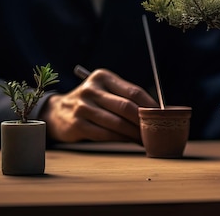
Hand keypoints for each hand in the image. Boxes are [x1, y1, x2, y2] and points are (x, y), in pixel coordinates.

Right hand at [39, 68, 158, 142]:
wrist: (57, 111)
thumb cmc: (91, 101)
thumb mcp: (104, 90)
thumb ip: (125, 96)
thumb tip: (155, 110)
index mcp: (103, 77)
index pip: (133, 91)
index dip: (150, 105)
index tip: (162, 115)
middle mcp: (91, 90)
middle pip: (126, 107)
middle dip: (144, 121)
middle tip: (156, 130)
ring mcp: (82, 107)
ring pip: (117, 123)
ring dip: (134, 133)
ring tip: (145, 139)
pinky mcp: (77, 124)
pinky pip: (105, 134)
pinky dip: (121, 139)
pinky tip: (129, 142)